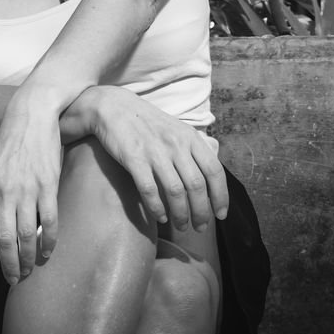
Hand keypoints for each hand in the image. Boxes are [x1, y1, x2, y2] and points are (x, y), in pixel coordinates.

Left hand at [0, 94, 62, 285]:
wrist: (31, 115)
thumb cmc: (9, 143)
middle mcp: (3, 192)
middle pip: (3, 240)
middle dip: (8, 265)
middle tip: (13, 280)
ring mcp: (26, 189)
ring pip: (26, 235)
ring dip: (27, 258)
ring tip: (28, 270)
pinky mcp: (48, 185)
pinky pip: (49, 222)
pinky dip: (49, 242)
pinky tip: (47, 252)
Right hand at [63, 85, 226, 230]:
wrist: (112, 106)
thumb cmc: (146, 122)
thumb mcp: (176, 128)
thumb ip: (193, 149)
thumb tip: (210, 177)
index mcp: (190, 137)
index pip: (214, 171)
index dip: (221, 196)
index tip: (221, 215)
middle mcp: (176, 144)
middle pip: (197, 186)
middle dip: (201, 212)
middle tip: (200, 227)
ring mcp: (155, 152)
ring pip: (175, 191)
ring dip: (181, 214)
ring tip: (181, 226)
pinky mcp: (134, 159)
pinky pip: (149, 189)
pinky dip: (157, 207)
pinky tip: (160, 217)